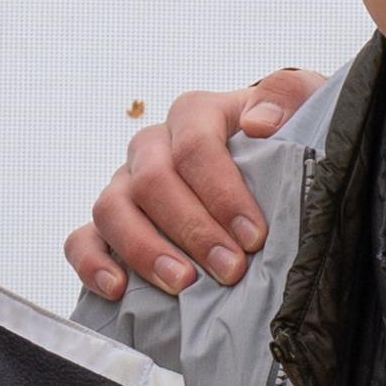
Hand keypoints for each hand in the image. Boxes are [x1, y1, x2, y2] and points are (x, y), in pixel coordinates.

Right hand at [68, 73, 318, 300]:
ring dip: (144, 249)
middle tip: (230, 271)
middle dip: (192, 229)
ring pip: (111, 208)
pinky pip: (82, 238)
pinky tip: (118, 289)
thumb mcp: (303, 107)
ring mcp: (125, 184)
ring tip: (182, 284)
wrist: (270, 171)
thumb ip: (287, 96)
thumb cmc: (285, 143)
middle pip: (152, 181)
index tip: (254, 236)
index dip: (221, 193)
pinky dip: (93, 263)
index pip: (194, 146)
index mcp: (196, 115)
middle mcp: (153, 146)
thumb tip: (259, 122)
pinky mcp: (110, 224)